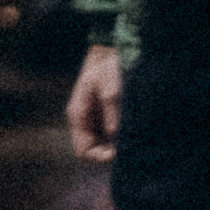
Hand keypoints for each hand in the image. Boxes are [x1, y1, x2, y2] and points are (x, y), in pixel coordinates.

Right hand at [66, 42, 122, 160]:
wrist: (109, 53)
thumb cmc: (106, 68)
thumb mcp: (110, 87)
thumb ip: (111, 111)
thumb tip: (113, 134)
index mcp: (78, 115)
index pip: (83, 150)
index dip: (99, 156)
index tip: (116, 153)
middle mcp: (84, 120)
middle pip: (93, 150)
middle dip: (109, 151)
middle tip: (127, 147)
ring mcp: (93, 118)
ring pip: (102, 144)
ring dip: (115, 145)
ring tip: (131, 138)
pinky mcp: (103, 115)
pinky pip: (109, 135)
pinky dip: (119, 137)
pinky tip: (131, 130)